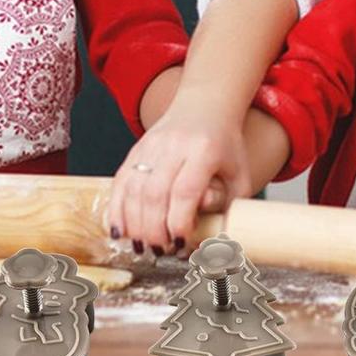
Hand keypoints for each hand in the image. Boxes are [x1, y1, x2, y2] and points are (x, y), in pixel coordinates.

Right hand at [106, 93, 250, 256]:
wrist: (206, 104)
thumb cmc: (225, 145)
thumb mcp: (240, 173)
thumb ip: (230, 207)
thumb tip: (212, 242)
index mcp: (204, 150)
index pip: (186, 191)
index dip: (180, 222)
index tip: (181, 243)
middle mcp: (175, 145)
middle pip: (156, 193)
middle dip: (155, 230)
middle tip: (160, 250)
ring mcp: (152, 145)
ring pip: (134, 189)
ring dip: (134, 224)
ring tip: (142, 246)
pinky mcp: (136, 148)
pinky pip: (120, 181)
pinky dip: (116, 209)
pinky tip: (120, 230)